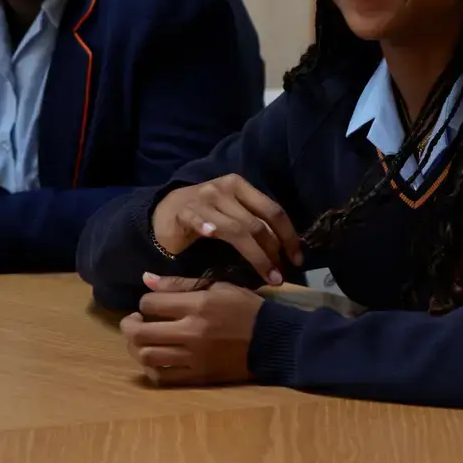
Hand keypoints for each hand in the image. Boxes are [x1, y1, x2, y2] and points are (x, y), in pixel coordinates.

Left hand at [120, 273, 264, 385]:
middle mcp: (192, 332)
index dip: (145, 302)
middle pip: (140, 333)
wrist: (271, 340)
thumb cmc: (244, 308)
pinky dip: (151, 368)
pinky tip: (156, 359)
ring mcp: (194, 358)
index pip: (150, 303)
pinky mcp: (198, 377)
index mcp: (199, 305)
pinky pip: (162, 377)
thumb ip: (180, 284)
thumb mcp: (218, 286)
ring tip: (143, 340)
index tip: (151, 304)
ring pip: (147, 356)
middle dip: (130, 325)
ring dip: (137, 347)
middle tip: (134, 321)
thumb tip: (146, 279)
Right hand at [151, 174, 302, 284]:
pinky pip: (200, 221)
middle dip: (273, 251)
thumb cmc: (206, 215)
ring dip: (255, 256)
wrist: (166, 210)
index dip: (288, 236)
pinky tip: (211, 235)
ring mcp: (204, 199)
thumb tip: (285, 249)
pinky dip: (207, 226)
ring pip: (236, 229)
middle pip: (257, 223)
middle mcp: (225, 189)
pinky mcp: (185, 211)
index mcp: (241, 187)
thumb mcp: (233, 213)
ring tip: (267, 276)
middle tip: (280, 275)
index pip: (273, 210)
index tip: (296, 259)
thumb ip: (254, 224)